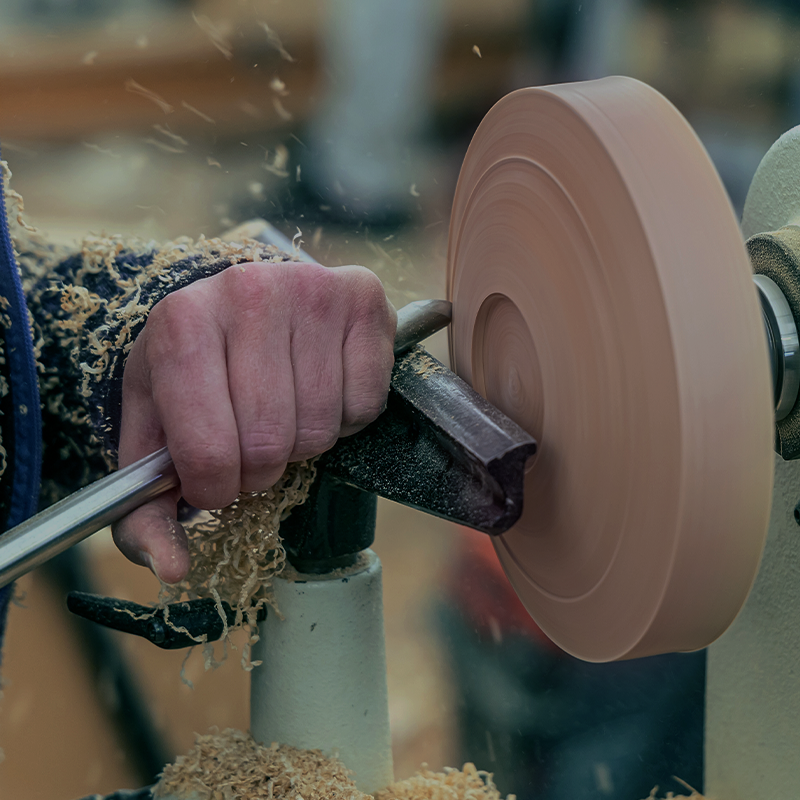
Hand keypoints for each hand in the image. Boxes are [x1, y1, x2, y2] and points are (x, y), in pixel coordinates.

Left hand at [112, 261, 395, 582]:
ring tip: (287, 409)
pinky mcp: (364, 298)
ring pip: (321, 428)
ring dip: (304, 442)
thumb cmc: (200, 373)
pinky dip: (346, 418)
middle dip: (261, 468)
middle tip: (253, 443)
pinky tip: (323, 386)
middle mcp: (247, 292)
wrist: (246, 305)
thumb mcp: (156, 432)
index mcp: (179, 323)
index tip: (214, 481)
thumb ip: (147, 508)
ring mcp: (312, 289)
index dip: (214, 488)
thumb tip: (172, 567)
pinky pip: (365, 405)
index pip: (207, 449)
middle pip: (270, 443)